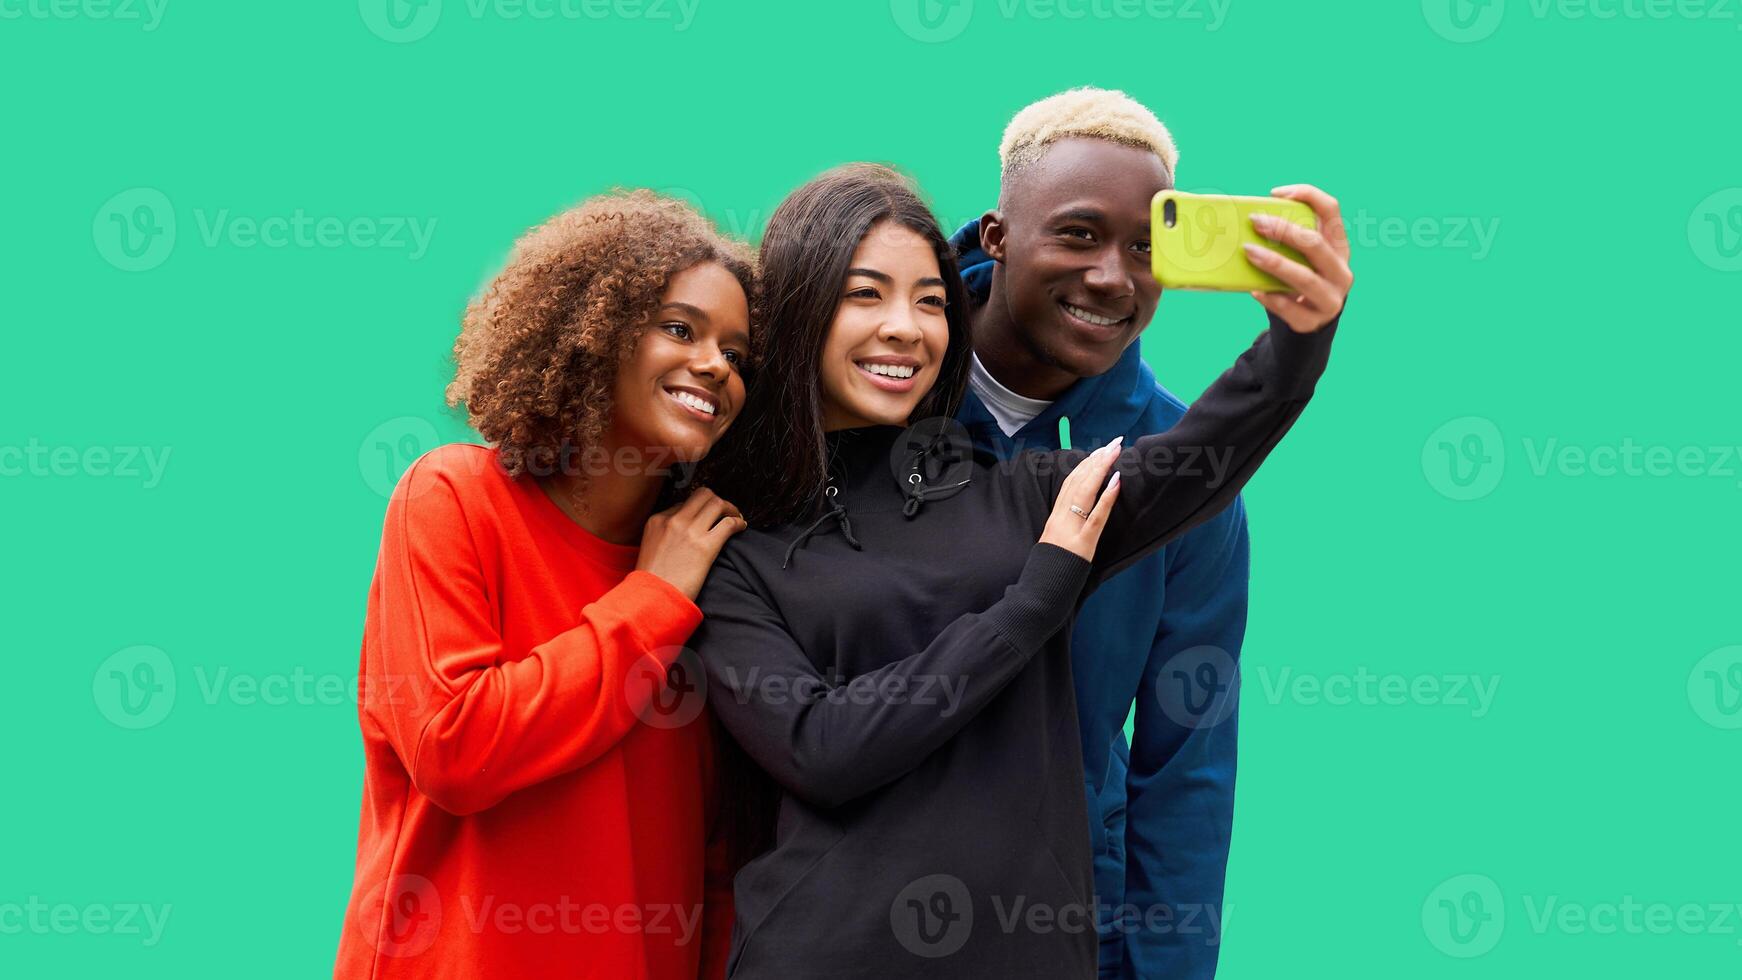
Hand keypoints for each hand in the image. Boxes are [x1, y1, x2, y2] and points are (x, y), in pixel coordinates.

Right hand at [636, 488, 746, 598]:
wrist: (653, 598)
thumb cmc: (651, 580)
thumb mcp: (649, 547)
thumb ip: (663, 534)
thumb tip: (682, 533)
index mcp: (657, 520)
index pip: (684, 503)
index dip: (698, 510)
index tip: (707, 519)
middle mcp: (674, 520)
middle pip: (703, 495)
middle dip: (717, 501)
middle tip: (725, 512)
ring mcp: (690, 532)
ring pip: (717, 503)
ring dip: (730, 508)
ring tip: (736, 518)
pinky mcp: (706, 547)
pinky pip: (729, 524)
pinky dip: (738, 522)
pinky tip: (741, 527)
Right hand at [1039, 438, 1122, 560]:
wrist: (1043, 587)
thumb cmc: (1051, 566)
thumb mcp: (1054, 539)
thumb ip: (1065, 523)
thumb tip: (1078, 511)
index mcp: (1056, 515)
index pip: (1070, 482)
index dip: (1085, 464)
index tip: (1099, 450)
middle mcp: (1061, 517)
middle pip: (1079, 481)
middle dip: (1097, 459)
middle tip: (1114, 442)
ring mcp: (1072, 528)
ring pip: (1086, 491)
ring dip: (1101, 469)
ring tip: (1115, 452)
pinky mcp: (1083, 542)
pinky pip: (1096, 516)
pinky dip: (1106, 497)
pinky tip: (1116, 482)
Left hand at [1244, 184, 1354, 333]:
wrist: (1310, 324)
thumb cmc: (1300, 280)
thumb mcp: (1304, 259)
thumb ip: (1288, 242)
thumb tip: (1249, 222)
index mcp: (1339, 247)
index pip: (1331, 210)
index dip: (1307, 195)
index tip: (1275, 193)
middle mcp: (1341, 271)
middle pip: (1316, 243)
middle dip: (1284, 230)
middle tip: (1255, 221)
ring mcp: (1331, 298)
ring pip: (1304, 278)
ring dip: (1275, 263)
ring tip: (1249, 252)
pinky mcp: (1313, 322)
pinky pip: (1290, 308)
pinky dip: (1271, 298)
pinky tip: (1255, 290)